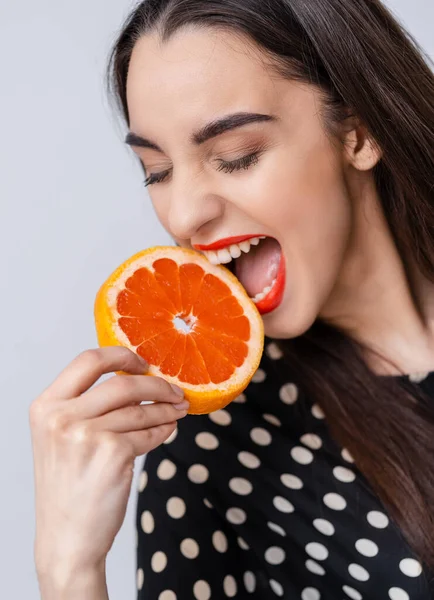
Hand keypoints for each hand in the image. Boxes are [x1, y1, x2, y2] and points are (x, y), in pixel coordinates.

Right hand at [30, 347, 187, 588]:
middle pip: (123, 382)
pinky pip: (149, 433)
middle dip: (157, 385)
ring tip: (178, 411)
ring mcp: (86, 435)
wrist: (67, 540)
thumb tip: (137, 379)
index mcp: (46, 406)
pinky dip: (164, 431)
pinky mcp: (113, 453)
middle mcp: (61, 417)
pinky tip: (168, 430)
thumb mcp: (62, 438)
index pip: (88, 360)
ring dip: (166, 410)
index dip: (121, 355)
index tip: (143, 364)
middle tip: (175, 391)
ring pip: (141, 410)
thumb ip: (88, 406)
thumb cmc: (68, 487)